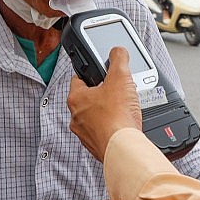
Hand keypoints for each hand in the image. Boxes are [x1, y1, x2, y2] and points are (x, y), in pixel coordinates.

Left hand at [68, 47, 142, 161]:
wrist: (123, 148)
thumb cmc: (117, 117)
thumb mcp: (120, 77)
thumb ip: (118, 59)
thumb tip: (118, 51)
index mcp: (75, 98)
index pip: (78, 78)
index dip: (92, 73)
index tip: (101, 73)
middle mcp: (76, 117)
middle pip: (88, 99)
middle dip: (103, 94)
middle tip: (118, 92)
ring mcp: (85, 134)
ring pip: (95, 117)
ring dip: (107, 112)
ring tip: (124, 109)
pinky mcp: (96, 146)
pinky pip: (103, 132)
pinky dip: (112, 127)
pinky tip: (124, 124)